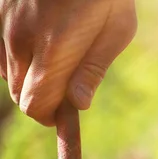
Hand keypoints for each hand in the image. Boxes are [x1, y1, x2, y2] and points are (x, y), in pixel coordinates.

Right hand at [0, 0, 136, 125]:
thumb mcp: (116, 31)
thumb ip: (93, 70)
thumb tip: (78, 105)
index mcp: (54, 51)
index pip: (35, 105)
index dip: (49, 118)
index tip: (64, 116)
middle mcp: (22, 40)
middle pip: (18, 95)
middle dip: (40, 103)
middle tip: (63, 95)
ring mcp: (5, 24)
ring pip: (7, 74)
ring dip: (29, 81)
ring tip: (57, 69)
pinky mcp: (0, 12)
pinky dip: (16, 61)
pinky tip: (38, 52)